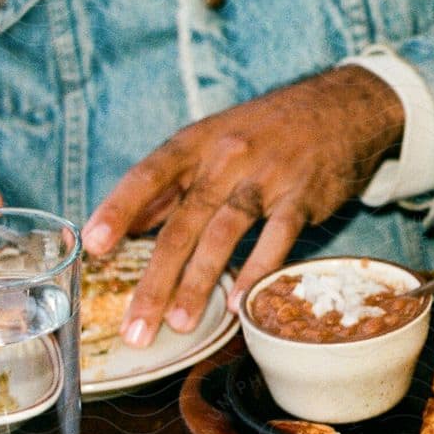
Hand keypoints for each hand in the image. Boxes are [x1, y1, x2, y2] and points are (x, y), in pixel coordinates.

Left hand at [81, 66, 404, 344]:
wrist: (341, 108)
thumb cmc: (267, 130)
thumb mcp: (212, 140)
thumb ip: (170, 184)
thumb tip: (125, 225)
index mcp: (196, 143)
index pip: (147, 177)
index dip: (118, 211)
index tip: (92, 248)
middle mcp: (227, 158)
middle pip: (182, 222)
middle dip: (156, 278)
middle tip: (136, 326)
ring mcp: (267, 177)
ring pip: (224, 234)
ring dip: (199, 283)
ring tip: (179, 323)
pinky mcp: (304, 196)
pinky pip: (277, 239)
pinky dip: (257, 272)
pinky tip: (240, 302)